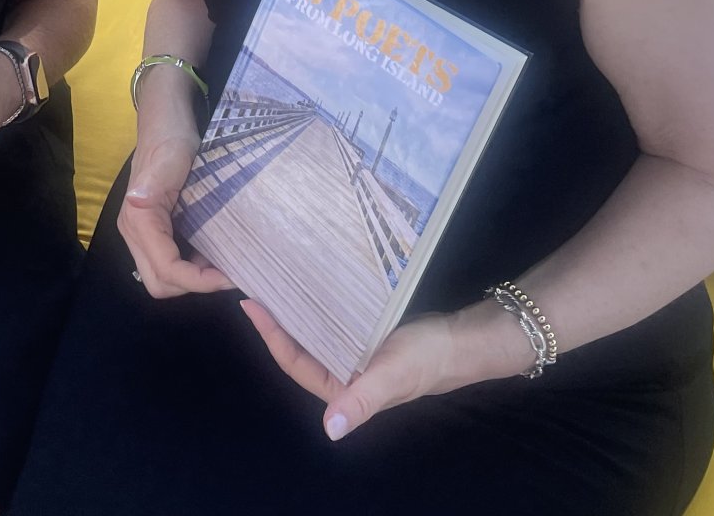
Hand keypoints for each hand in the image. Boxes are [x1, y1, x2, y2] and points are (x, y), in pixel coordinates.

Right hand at [119, 132, 237, 297]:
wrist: (166, 122)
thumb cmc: (170, 139)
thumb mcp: (170, 157)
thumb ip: (154, 181)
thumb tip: (137, 200)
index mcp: (138, 220)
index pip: (166, 270)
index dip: (197, 281)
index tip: (229, 277)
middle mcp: (135, 232)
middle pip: (159, 283)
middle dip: (192, 286)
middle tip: (226, 274)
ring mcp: (143, 233)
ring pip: (162, 277)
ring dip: (192, 279)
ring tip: (222, 265)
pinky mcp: (154, 230)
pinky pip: (169, 262)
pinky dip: (191, 267)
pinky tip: (212, 253)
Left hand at [238, 297, 529, 441]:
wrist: (462, 341)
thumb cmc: (424, 359)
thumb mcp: (391, 376)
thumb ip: (361, 401)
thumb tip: (331, 431)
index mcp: (341, 389)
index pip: (294, 363)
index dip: (271, 336)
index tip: (252, 305)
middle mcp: (342, 375)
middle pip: (298, 348)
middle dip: (275, 322)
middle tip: (254, 286)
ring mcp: (351, 356)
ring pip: (312, 334)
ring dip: (293, 313)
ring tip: (272, 282)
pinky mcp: (362, 338)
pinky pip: (329, 323)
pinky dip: (315, 308)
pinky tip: (305, 287)